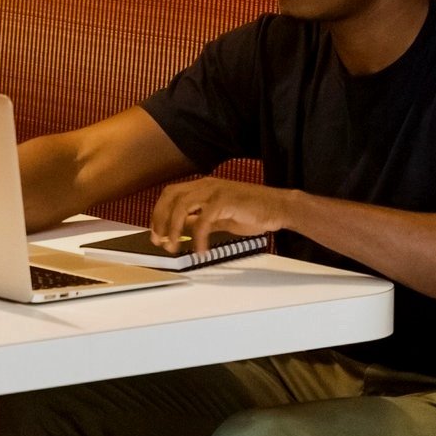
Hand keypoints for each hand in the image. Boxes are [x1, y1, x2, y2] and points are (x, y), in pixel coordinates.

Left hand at [149, 178, 292, 251]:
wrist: (278, 208)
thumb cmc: (253, 211)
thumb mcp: (219, 217)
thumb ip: (200, 220)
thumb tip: (182, 229)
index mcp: (203, 187)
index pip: (171, 195)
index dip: (159, 213)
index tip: (156, 234)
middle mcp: (206, 185)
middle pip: (171, 196)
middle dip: (160, 219)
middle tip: (160, 241)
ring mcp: (215, 191)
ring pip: (182, 206)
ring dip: (173, 229)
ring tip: (174, 247)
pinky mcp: (225, 202)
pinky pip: (203, 220)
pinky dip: (197, 237)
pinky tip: (200, 250)